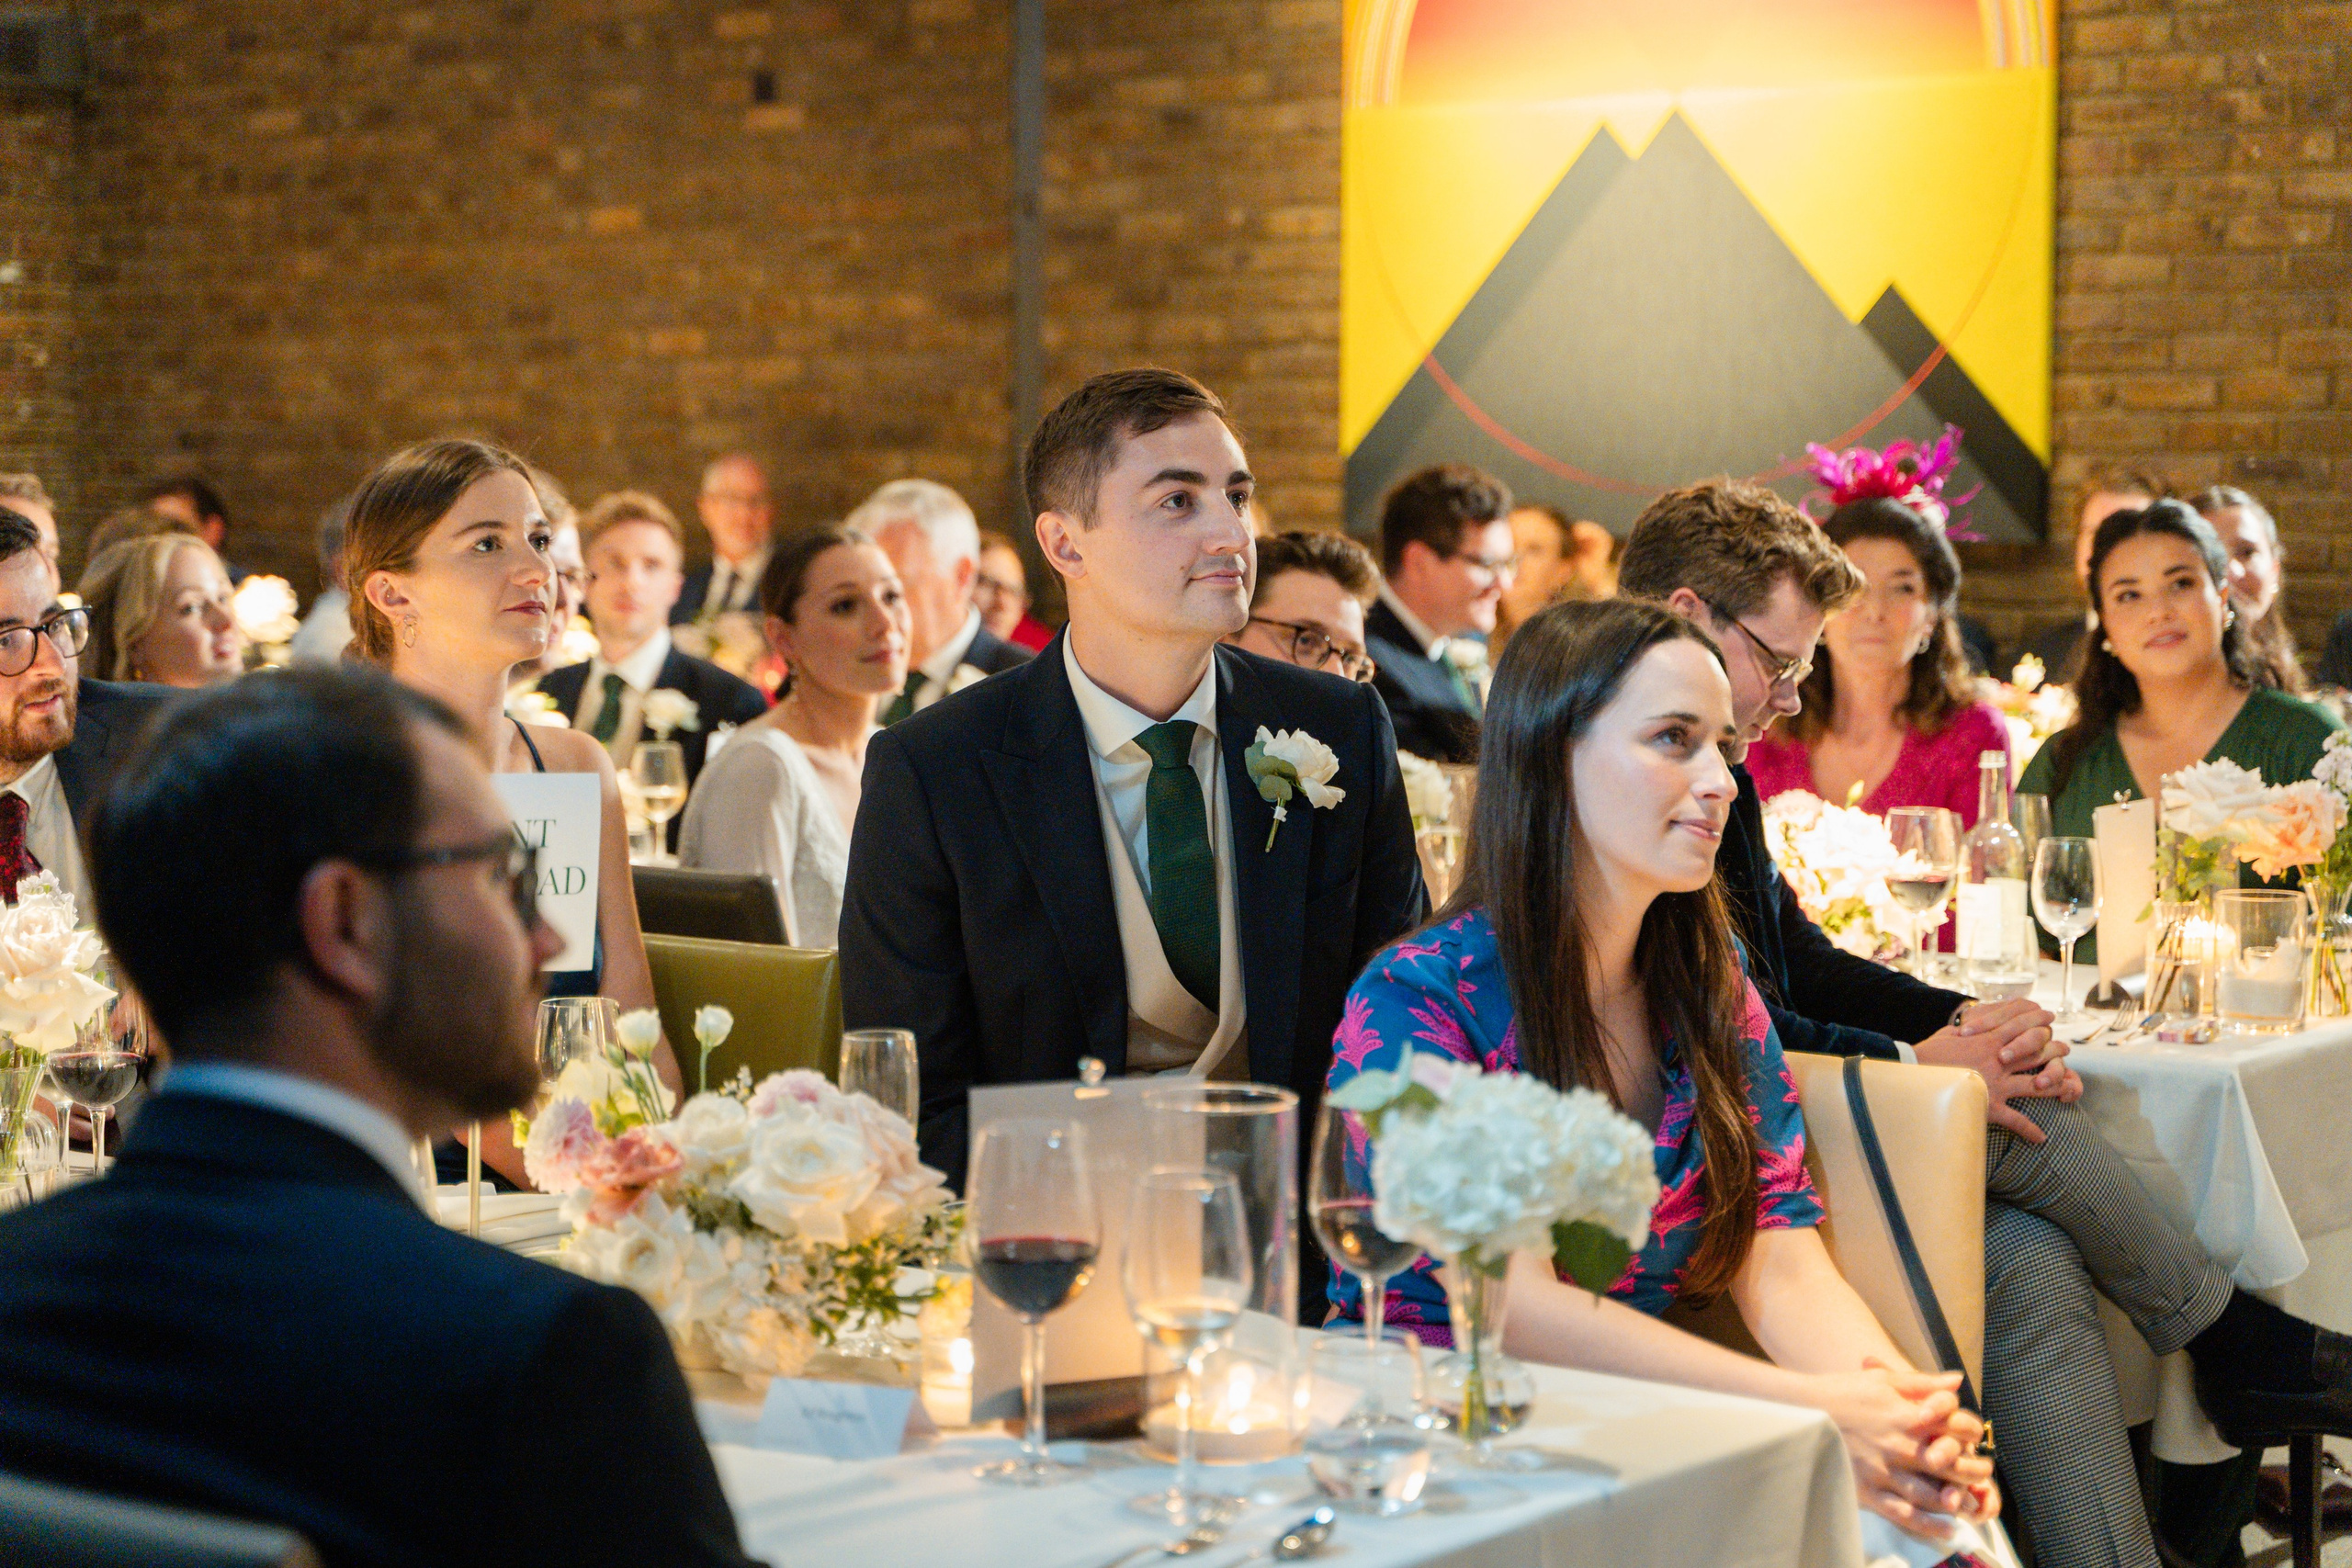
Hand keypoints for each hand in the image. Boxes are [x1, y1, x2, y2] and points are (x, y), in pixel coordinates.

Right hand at [1807, 1363, 1995, 1539]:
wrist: (1800, 1411)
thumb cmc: (1841, 1392)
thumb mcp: (1882, 1379)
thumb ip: (1922, 1382)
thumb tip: (1957, 1380)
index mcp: (1906, 1415)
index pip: (1954, 1426)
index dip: (1971, 1431)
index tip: (1975, 1436)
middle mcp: (1899, 1446)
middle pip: (1950, 1463)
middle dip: (1973, 1470)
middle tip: (1982, 1471)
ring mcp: (1884, 1471)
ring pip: (1931, 1493)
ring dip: (1957, 1498)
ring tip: (1968, 1499)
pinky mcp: (1868, 1491)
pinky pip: (1904, 1514)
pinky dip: (1929, 1523)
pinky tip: (1947, 1527)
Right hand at [1910, 998, 2067, 1141]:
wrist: (1914, 1074)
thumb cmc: (1927, 1053)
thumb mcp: (1947, 1033)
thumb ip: (1965, 1029)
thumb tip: (1970, 1024)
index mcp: (1987, 1040)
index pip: (2022, 1028)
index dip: (2039, 1023)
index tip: (2049, 1021)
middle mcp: (1998, 1060)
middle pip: (2037, 1053)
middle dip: (2055, 1050)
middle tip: (2065, 1049)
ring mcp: (1997, 1084)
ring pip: (2036, 1085)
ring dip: (2054, 1085)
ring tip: (2067, 1087)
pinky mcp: (1990, 1105)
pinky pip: (2016, 1120)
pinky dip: (2030, 1130)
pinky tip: (2040, 1137)